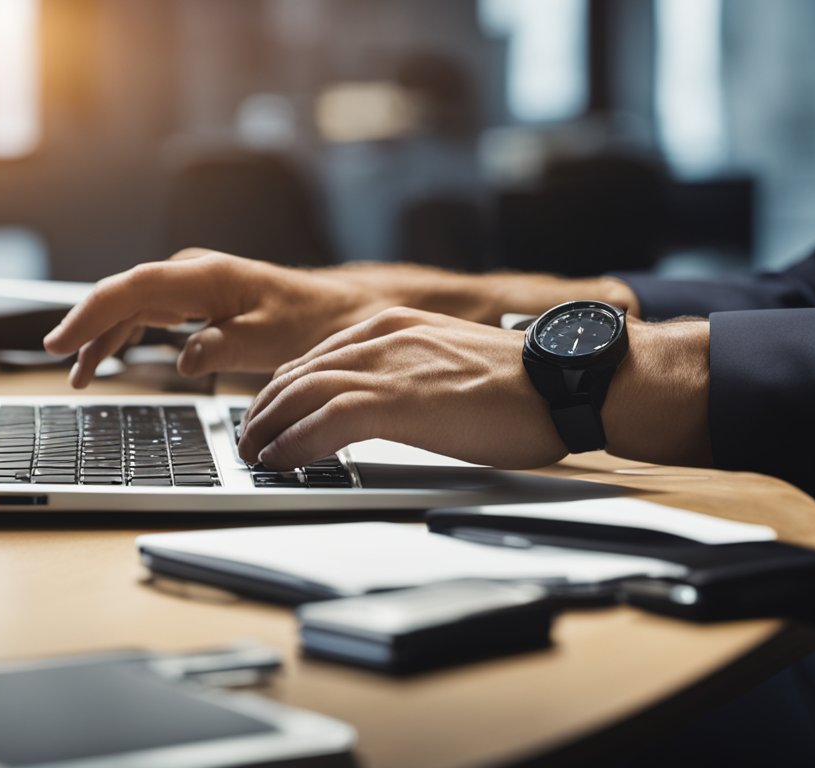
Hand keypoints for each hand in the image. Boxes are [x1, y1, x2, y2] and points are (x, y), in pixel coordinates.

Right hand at [43, 250, 395, 386]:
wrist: (337, 311)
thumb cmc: (310, 322)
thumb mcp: (272, 340)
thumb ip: (225, 348)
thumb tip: (184, 358)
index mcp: (205, 278)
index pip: (131, 289)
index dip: (90, 313)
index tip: (61, 341)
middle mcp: (191, 274)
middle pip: (121, 295)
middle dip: (85, 326)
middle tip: (56, 359)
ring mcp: (191, 285)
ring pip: (130, 306)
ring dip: (101, 335)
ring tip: (79, 373)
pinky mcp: (196, 300)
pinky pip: (146, 314)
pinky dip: (123, 335)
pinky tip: (108, 358)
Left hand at [237, 307, 567, 468]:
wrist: (567, 381)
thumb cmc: (523, 385)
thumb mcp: (450, 366)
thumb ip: (410, 374)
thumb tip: (386, 407)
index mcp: (395, 325)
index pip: (318, 356)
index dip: (284, 389)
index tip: (268, 413)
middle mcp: (383, 336)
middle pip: (299, 372)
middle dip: (264, 409)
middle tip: (247, 438)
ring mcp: (389, 365)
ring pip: (301, 391)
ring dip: (268, 427)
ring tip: (252, 454)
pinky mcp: (398, 399)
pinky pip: (325, 419)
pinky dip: (294, 442)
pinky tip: (281, 460)